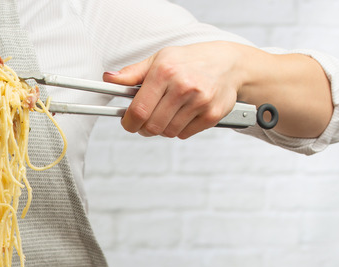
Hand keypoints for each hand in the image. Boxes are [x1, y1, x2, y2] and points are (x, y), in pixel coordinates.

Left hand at [104, 41, 243, 138]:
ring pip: (168, 132)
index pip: (138, 110)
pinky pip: (184, 134)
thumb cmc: (190, 61)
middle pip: (152, 126)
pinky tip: (183, 115)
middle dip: (143, 128)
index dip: (129, 122)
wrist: (229, 63)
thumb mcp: (159, 60)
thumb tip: (109, 79)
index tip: (128, 122)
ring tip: (166, 114)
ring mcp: (199, 102)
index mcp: (165, 72)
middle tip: (145, 121)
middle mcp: (183, 87)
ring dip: (162, 128)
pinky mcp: (212, 114)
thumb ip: (132, 73)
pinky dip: (179, 129)